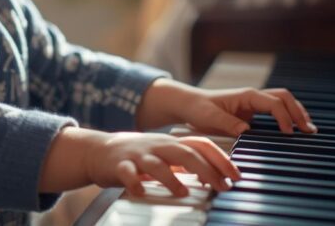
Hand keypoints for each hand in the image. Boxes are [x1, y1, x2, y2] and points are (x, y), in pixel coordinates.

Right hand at [85, 131, 239, 196]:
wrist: (99, 150)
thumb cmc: (137, 155)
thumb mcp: (164, 154)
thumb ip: (187, 161)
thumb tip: (216, 175)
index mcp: (171, 143)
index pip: (201, 145)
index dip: (220, 158)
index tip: (236, 175)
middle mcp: (157, 146)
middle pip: (185, 153)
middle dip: (206, 170)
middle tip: (221, 186)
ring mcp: (138, 155)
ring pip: (157, 164)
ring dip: (171, 178)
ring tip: (183, 191)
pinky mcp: (119, 165)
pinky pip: (127, 173)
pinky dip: (134, 182)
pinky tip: (140, 191)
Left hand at [136, 79, 315, 135]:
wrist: (188, 104)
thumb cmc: (198, 109)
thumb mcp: (209, 118)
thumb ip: (227, 123)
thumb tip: (246, 131)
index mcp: (246, 95)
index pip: (274, 103)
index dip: (284, 117)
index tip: (289, 134)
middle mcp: (253, 98)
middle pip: (284, 98)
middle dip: (298, 112)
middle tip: (309, 131)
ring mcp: (254, 105)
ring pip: (282, 103)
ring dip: (297, 114)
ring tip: (309, 130)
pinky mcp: (252, 114)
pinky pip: (276, 112)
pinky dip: (288, 119)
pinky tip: (294, 131)